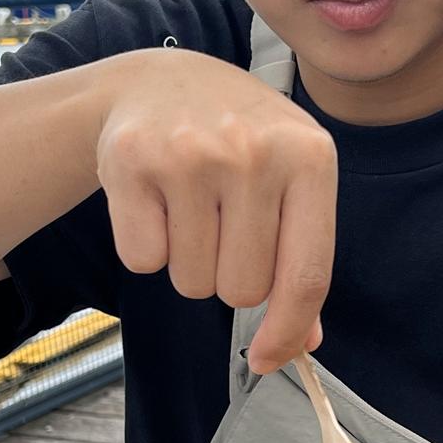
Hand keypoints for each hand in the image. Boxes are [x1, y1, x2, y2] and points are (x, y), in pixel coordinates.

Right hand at [94, 49, 336, 372]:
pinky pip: (142, 261)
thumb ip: (302, 257)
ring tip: (188, 208)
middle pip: (242, 289)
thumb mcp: (290, 178)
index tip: (266, 359)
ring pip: (191, 281)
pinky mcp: (131, 160)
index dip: (287, 332)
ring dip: (187, 263)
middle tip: (220, 229)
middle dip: (228, 278)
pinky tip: (155, 202)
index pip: (307, 275)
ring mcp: (190, 153)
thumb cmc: (238, 140)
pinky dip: (146, 248)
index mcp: (310, 157)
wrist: (160, 82)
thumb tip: (305, 342)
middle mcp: (253, 152)